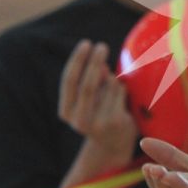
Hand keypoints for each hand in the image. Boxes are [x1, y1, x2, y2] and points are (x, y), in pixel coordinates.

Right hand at [59, 40, 138, 165]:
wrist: (113, 145)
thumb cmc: (99, 112)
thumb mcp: (90, 97)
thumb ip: (92, 80)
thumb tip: (100, 64)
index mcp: (66, 111)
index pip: (69, 81)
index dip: (78, 60)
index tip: (87, 43)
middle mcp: (79, 120)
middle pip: (87, 85)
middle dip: (94, 62)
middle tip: (102, 46)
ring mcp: (98, 123)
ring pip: (107, 86)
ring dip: (112, 78)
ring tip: (113, 87)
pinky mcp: (115, 122)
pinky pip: (120, 92)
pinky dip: (121, 87)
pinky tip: (121, 95)